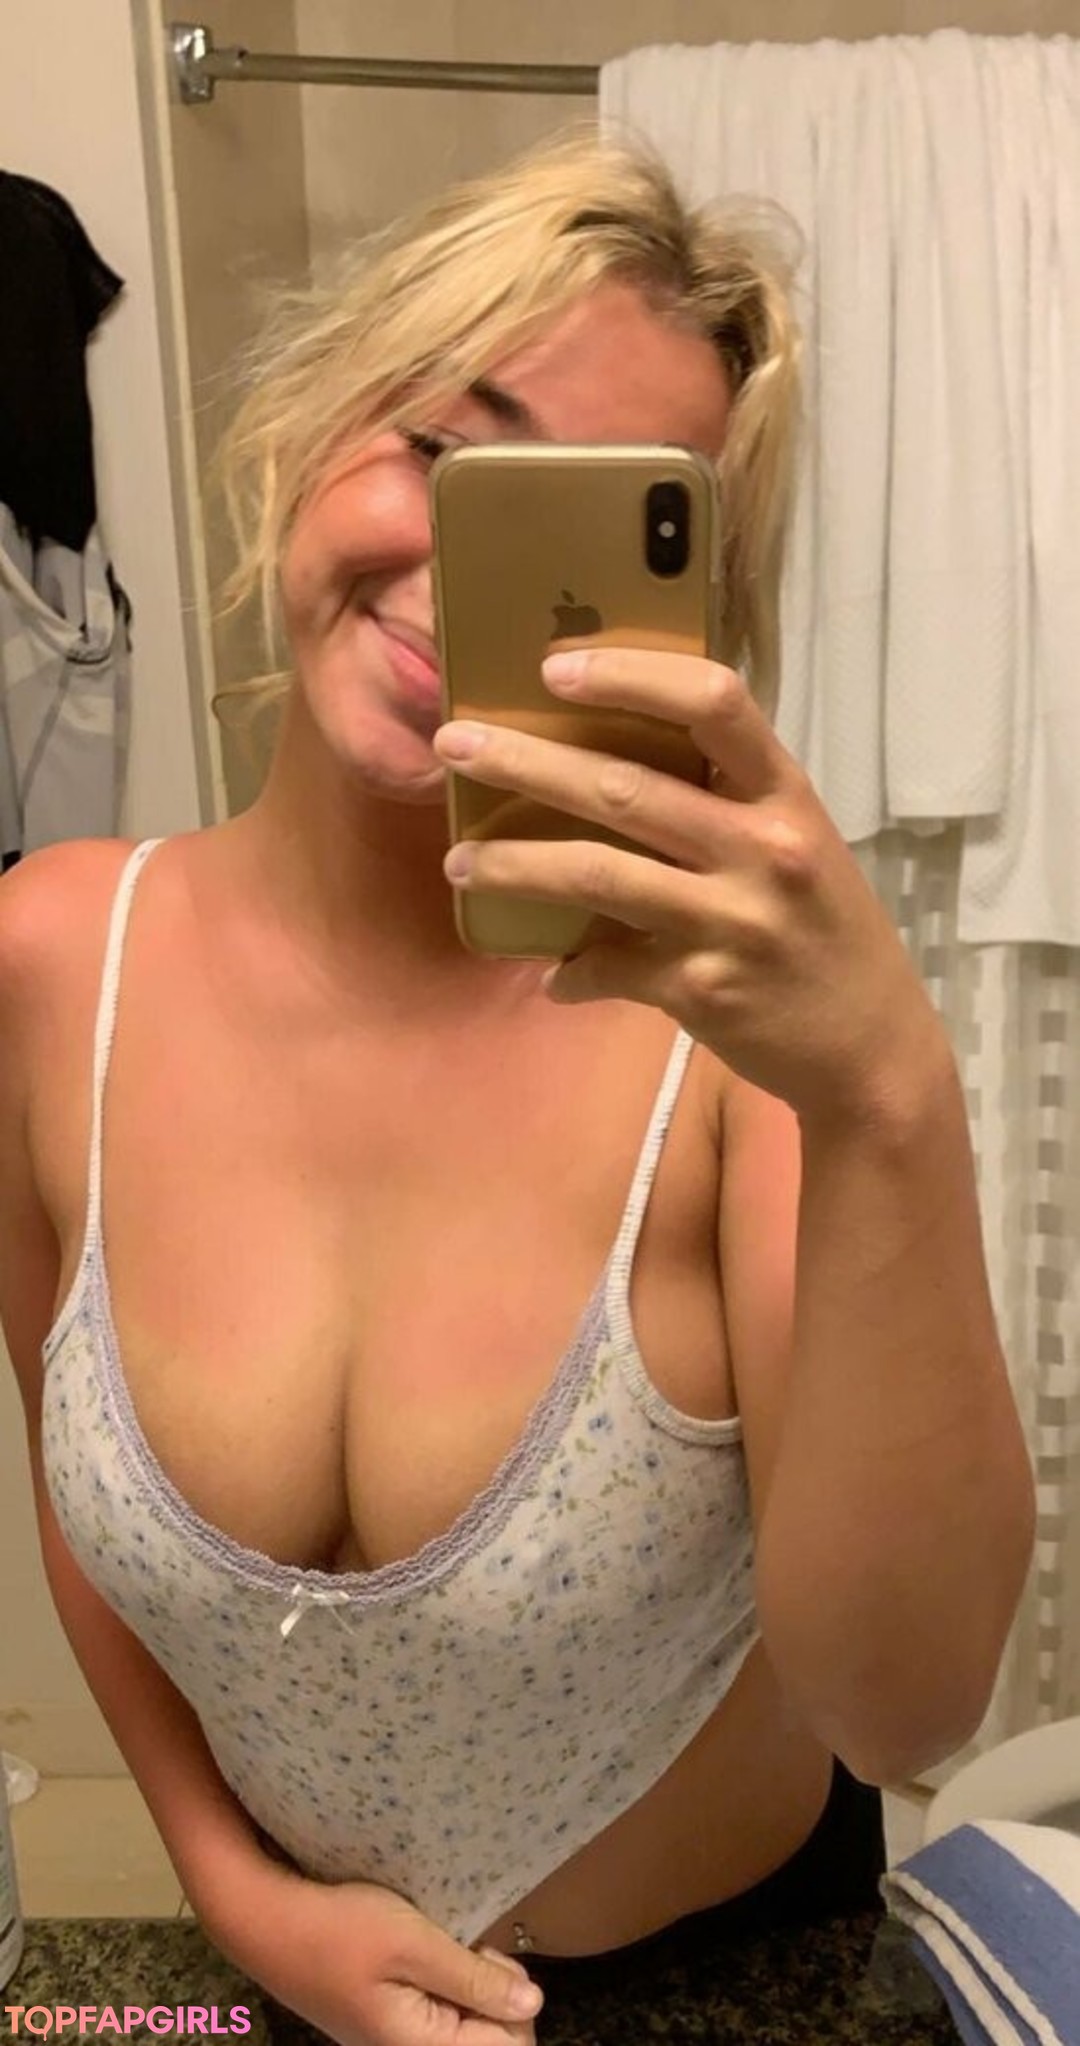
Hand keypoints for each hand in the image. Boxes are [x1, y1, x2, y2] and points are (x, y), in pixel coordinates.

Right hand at [212, 1868, 542, 2045]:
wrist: (265, 1920)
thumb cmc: (339, 1929)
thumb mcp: (414, 1944)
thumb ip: (474, 1978)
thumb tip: (532, 2003)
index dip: (515, 2001)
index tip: (489, 1952)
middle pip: (489, 2039)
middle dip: (495, 1992)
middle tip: (471, 1941)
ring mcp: (392, 2036)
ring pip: (462, 2022)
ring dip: (468, 1982)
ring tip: (449, 1939)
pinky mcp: (381, 2017)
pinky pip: (435, 2010)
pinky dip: (442, 1979)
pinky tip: (427, 1945)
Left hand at [434, 650, 943, 1124]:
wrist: (873, 1050)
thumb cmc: (824, 933)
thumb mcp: (799, 848)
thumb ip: (727, 804)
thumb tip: (609, 770)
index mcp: (786, 797)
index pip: (714, 702)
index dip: (629, 674)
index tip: (554, 667)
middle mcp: (763, 849)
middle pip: (625, 787)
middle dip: (525, 761)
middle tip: (454, 742)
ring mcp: (732, 920)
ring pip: (596, 873)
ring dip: (513, 864)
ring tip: (458, 860)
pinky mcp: (703, 988)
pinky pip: (609, 967)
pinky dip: (570, 972)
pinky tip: (551, 975)